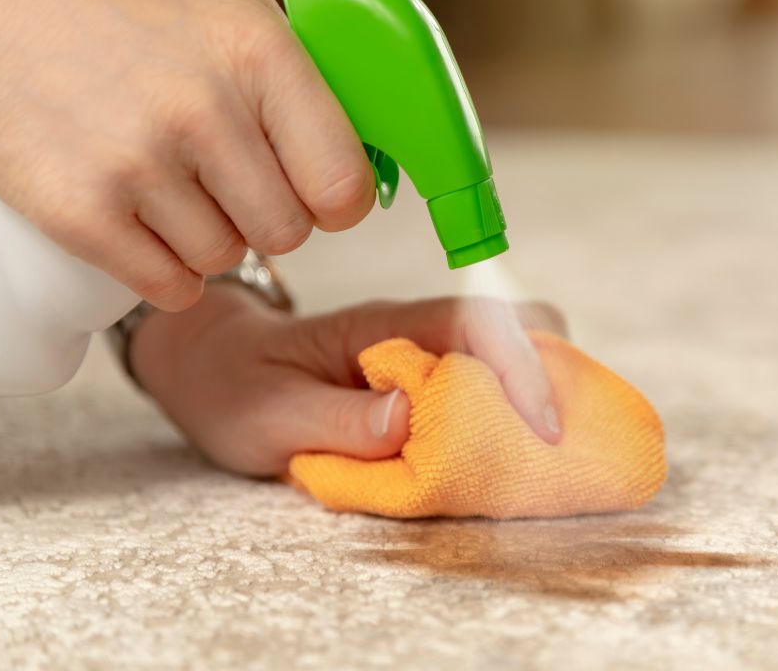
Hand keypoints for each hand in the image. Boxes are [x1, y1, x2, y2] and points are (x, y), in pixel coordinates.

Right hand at [0, 0, 373, 310]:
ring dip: (207, 237)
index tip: (314, 191)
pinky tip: (143, 220)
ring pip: (226, 259)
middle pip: (287, 232)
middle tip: (224, 177)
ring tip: (168, 180)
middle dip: (265, 214)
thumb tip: (367, 170)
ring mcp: (137, 162)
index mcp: (258, 53)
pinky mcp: (81, 210)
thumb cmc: (129, 11)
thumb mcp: (236, 16)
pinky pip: (170, 287)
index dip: (334, 200)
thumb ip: (306, 88)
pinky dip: (164, 270)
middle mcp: (202, 107)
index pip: (343, 185)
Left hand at [130, 284, 567, 475]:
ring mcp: (429, 352)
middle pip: (518, 326)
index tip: (546, 428)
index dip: (519, 369)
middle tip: (564, 442)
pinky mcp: (432, 379)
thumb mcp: (267, 414)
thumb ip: (337, 418)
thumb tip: (410, 416)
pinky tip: (514, 453)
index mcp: (382, 327)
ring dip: (543, 396)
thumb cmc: (235, 386)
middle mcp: (417, 330)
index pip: (474, 324)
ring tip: (550, 454)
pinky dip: (517, 415)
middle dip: (555, 375)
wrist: (214, 365)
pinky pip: (493, 385)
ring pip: (515, 354)